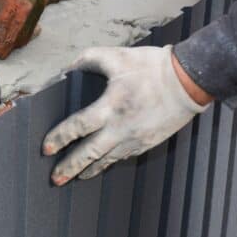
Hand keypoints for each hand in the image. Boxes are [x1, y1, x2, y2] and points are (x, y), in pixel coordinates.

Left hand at [43, 45, 208, 185]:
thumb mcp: (117, 57)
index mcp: (110, 106)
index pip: (78, 127)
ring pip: (106, 161)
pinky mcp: (147, 143)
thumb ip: (88, 60)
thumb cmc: (152, 67)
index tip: (46, 149)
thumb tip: (66, 68)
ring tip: (74, 179)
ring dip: (88, 171)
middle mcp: (121, 128)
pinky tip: (99, 167)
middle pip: (89, 153)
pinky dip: (108, 163)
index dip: (59, 139)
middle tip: (54, 179)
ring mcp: (135, 139)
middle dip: (70, 167)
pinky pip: (122, 157)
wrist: (190, 81)